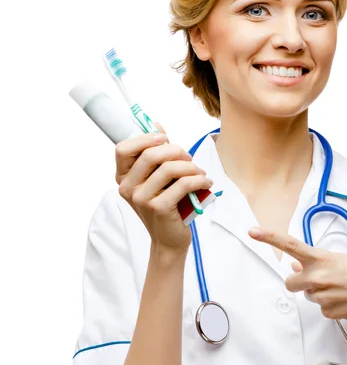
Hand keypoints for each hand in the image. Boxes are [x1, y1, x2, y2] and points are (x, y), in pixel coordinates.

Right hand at [115, 122, 212, 252]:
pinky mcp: (158, 208)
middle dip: (176, 151)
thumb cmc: (166, 205)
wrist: (169, 239)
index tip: (165, 139)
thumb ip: (156, 155)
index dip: (145, 138)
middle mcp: (128, 188)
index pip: (123, 148)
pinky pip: (183, 184)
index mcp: (123, 177)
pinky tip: (206, 182)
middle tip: (190, 159)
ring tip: (201, 173)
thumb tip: (156, 124)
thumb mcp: (158, 179)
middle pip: (150, 154)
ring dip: (191, 166)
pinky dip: (199, 180)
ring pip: (170, 168)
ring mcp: (141, 199)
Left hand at [248, 226, 346, 323]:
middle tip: (318, 281)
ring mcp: (322, 295)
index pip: (290, 245)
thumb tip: (295, 265)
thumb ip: (316, 262)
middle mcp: (318, 276)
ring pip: (308, 296)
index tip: (252, 231)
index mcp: (321, 258)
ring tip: (342, 290)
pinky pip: (321, 309)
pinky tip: (346, 300)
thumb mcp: (341, 260)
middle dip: (299, 283)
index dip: (269, 238)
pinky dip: (331, 306)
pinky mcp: (328, 311)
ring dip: (319, 294)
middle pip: (291, 282)